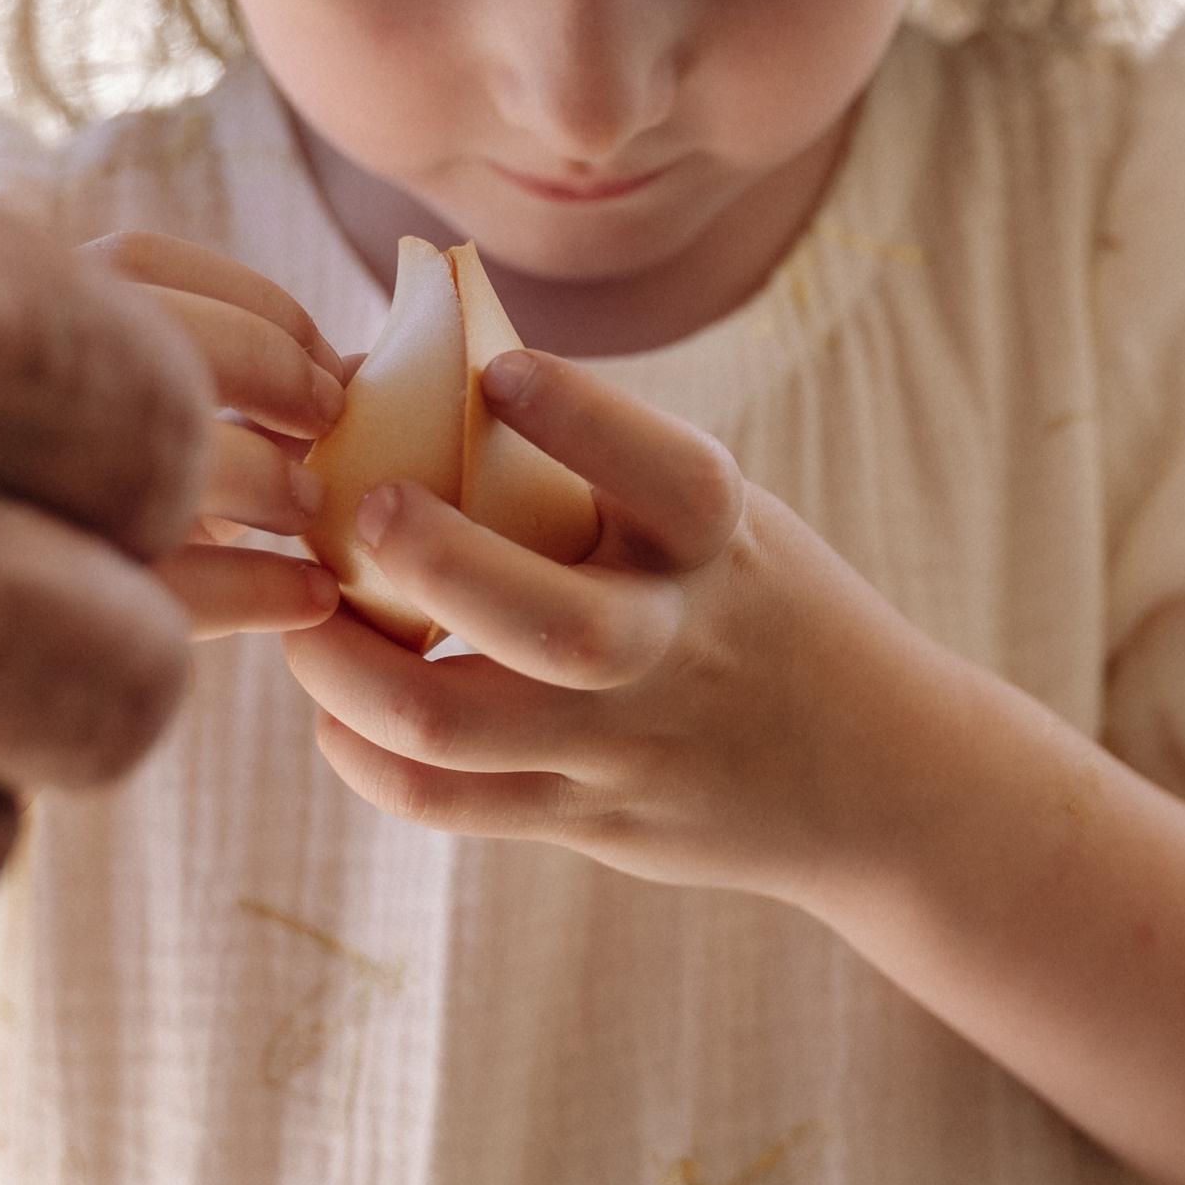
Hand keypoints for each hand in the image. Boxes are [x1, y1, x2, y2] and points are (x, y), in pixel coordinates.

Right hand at [85, 233, 346, 638]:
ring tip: (315, 510)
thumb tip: (363, 366)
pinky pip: (159, 595)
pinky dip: (256, 590)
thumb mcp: (126, 432)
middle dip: (266, 375)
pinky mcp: (5, 624)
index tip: (329, 360)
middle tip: (331, 428)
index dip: (258, 308)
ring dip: (259, 477)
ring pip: (141, 459)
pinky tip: (313, 597)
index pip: (138, 265)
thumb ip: (225, 384)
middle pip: (142, 342)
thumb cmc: (67, 512)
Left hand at [280, 347, 911, 897]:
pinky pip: (442, 801)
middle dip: (434, 560)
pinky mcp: (583, 819)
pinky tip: (339, 709)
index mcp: (723, 546)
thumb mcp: (726, 520)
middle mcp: (675, 645)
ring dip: (348, 669)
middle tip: (363, 506)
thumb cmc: (755, 602)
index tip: (496, 371)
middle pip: (550, 624)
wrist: (878, 778)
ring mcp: (624, 744)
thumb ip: (602, 465)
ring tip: (306, 616)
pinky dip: (362, 751)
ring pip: (457, 726)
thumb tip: (403, 364)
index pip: (669, 475)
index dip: (580, 416)